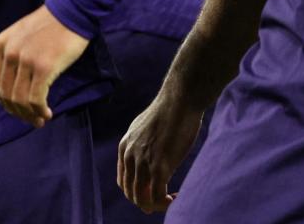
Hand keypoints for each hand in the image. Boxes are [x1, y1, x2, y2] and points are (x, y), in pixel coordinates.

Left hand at [0, 5, 88, 126]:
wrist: (73, 11)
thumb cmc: (52, 23)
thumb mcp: (23, 34)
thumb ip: (14, 53)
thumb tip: (15, 84)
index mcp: (2, 43)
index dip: (4, 99)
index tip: (16, 108)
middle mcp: (10, 52)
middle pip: (6, 93)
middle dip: (17, 111)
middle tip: (30, 119)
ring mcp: (26, 60)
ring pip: (20, 99)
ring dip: (29, 115)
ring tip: (40, 119)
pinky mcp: (44, 68)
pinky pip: (36, 99)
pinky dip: (40, 111)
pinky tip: (48, 113)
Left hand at [119, 93, 204, 212]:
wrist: (180, 99)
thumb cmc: (170, 110)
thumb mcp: (145, 127)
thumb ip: (142, 143)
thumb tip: (149, 153)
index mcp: (125, 146)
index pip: (123, 180)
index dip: (136, 191)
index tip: (153, 191)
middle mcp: (129, 156)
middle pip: (130, 192)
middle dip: (145, 201)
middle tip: (162, 199)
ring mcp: (143, 162)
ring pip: (142, 198)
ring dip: (155, 205)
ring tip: (170, 200)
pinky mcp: (160, 166)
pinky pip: (157, 196)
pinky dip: (165, 203)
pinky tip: (175, 197)